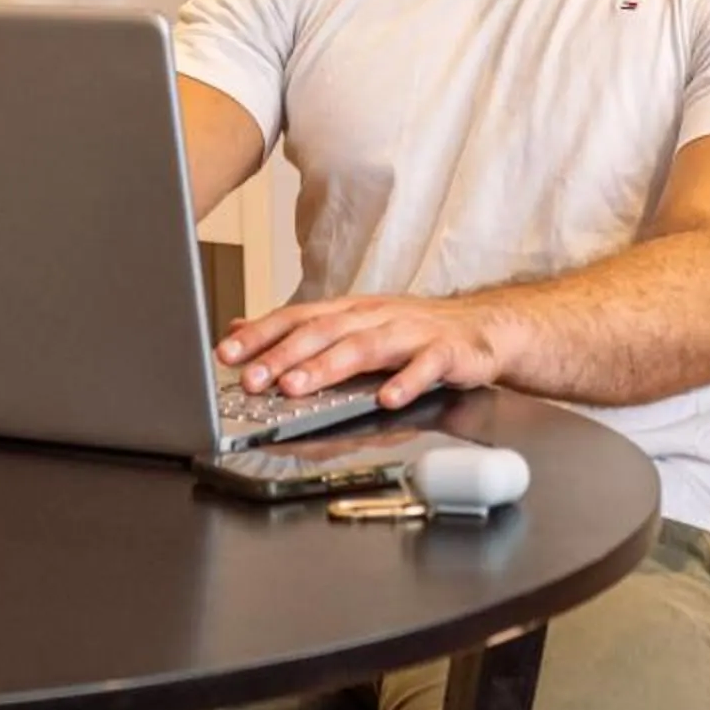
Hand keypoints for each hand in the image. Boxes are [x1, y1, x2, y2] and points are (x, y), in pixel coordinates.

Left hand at [218, 293, 504, 412]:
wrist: (483, 328)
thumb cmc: (413, 332)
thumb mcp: (353, 326)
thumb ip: (300, 330)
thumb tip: (240, 328)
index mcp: (351, 311)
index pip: (297, 318)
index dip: (261, 334)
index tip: (226, 353)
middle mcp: (376, 316)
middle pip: (325, 332)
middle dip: (284, 355)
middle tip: (253, 378)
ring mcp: (411, 332)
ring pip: (365, 347)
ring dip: (328, 367)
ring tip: (298, 387)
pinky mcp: (446, 352)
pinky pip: (424, 366)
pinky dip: (405, 381)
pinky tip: (387, 398)